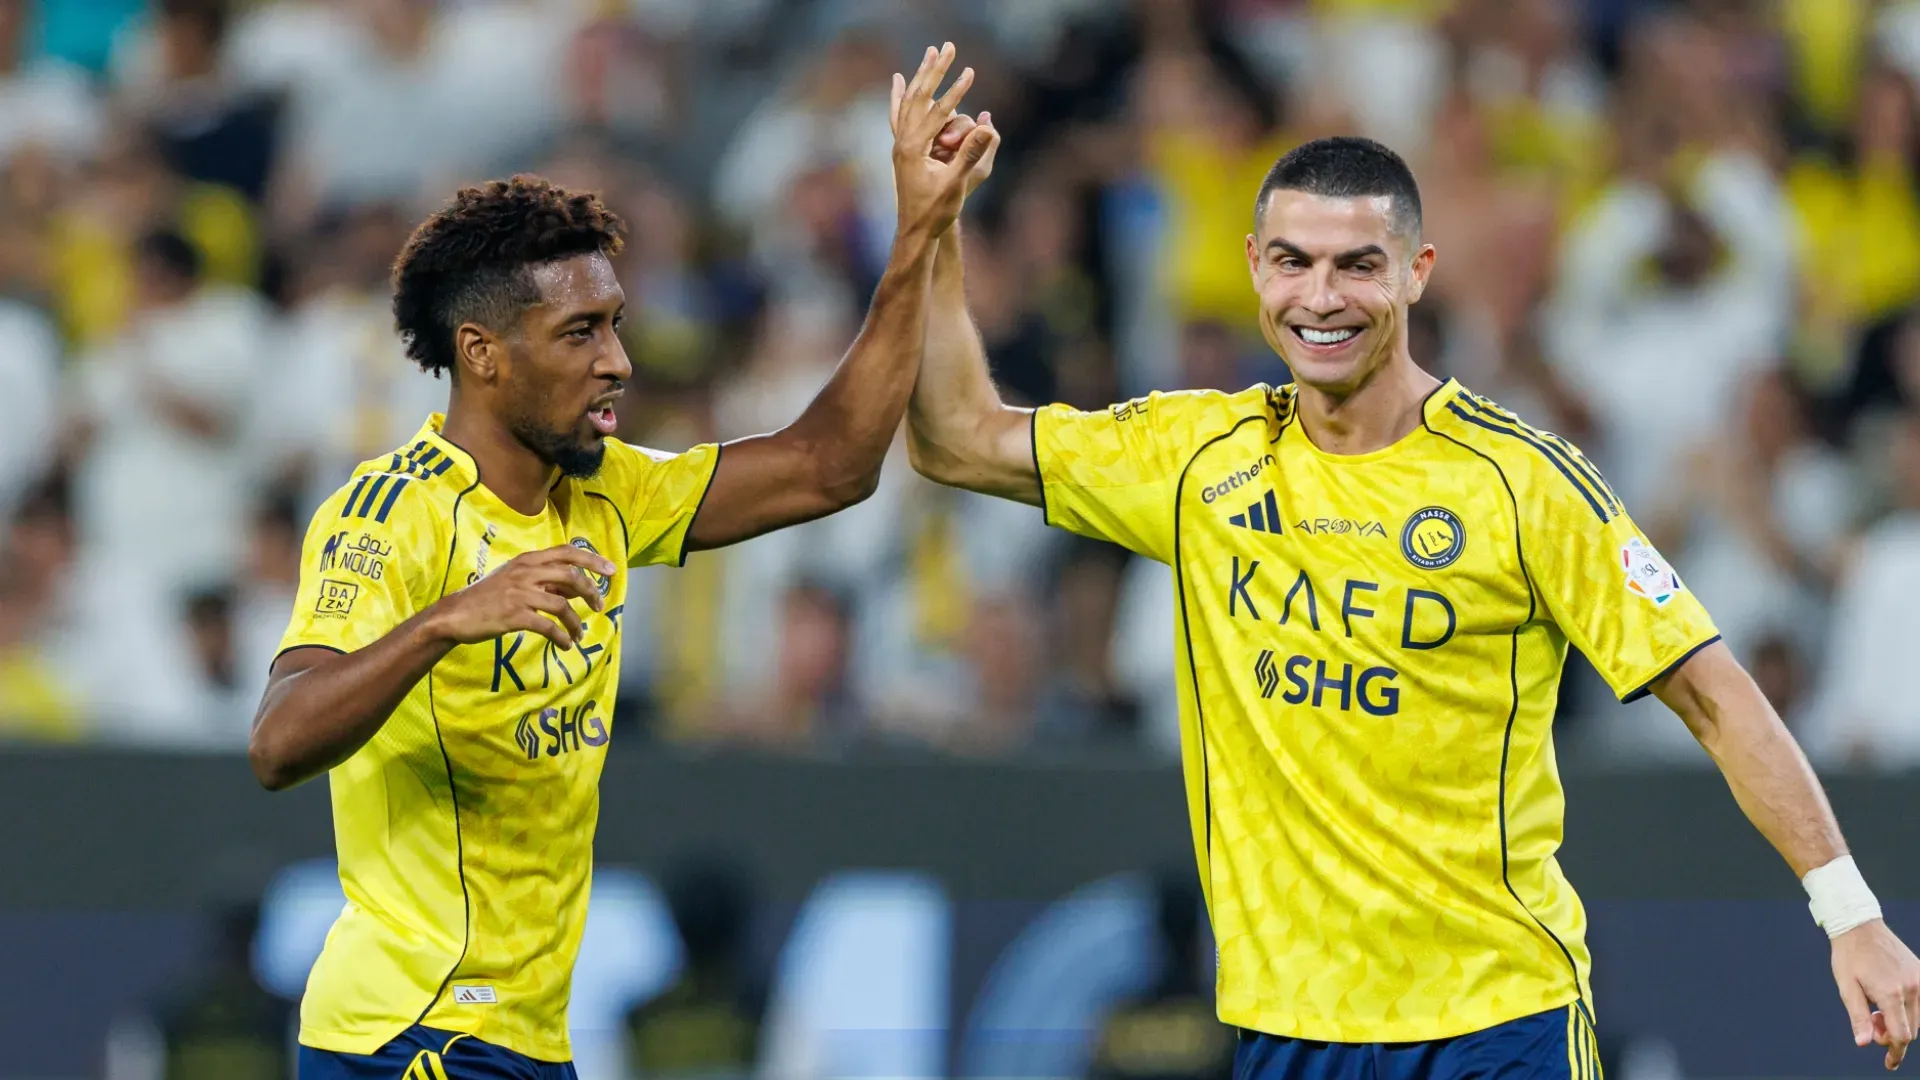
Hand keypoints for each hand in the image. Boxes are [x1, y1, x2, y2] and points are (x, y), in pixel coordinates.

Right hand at [424, 545, 614, 651]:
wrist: (455, 615)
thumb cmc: (488, 597)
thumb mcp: (516, 579)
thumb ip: (545, 580)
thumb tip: (578, 586)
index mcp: (528, 560)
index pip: (567, 552)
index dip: (593, 560)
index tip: (612, 570)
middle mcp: (526, 572)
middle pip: (571, 576)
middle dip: (592, 592)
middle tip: (601, 606)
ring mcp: (520, 593)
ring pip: (562, 605)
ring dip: (576, 623)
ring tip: (579, 635)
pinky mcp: (514, 615)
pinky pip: (548, 626)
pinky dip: (561, 637)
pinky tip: (565, 645)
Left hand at [889, 43, 996, 239]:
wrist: (915, 232)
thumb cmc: (937, 212)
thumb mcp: (957, 184)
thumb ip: (971, 154)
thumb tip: (987, 127)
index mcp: (914, 148)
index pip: (937, 111)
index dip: (955, 91)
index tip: (970, 71)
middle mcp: (903, 142)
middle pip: (918, 97)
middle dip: (934, 70)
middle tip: (947, 47)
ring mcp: (900, 145)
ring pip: (908, 101)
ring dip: (921, 76)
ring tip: (930, 54)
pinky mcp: (902, 149)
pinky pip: (898, 114)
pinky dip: (900, 95)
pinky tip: (899, 81)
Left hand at [1832, 919, 1919, 1068]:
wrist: (1859, 926)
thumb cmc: (1848, 957)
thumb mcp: (1847, 988)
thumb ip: (1859, 1017)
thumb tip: (1864, 1044)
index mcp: (1891, 993)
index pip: (1902, 1035)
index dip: (1895, 1052)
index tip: (1889, 1063)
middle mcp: (1912, 988)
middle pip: (1911, 1029)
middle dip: (1892, 1034)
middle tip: (1872, 1021)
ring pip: (1918, 1017)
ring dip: (1901, 1022)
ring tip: (1877, 1009)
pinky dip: (1908, 1009)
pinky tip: (1889, 999)